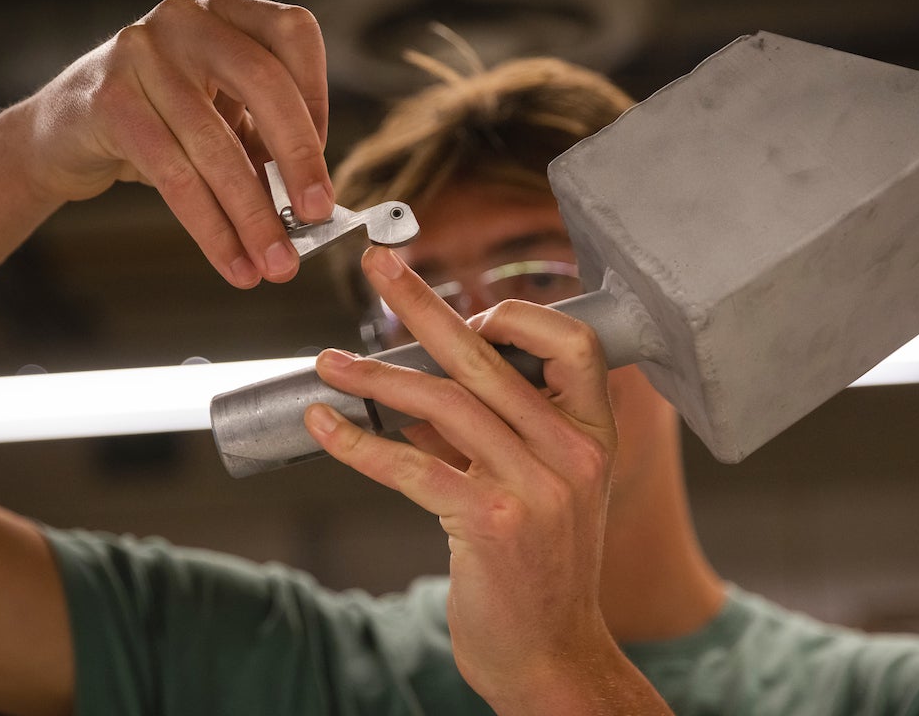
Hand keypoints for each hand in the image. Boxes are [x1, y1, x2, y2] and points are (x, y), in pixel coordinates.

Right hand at [19, 0, 331, 286]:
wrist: (62, 137)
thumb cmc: (159, 126)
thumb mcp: (222, 118)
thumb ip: (267, 142)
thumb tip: (317, 203)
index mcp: (226, 14)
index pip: (293, 34)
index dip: (318, 97)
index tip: (318, 157)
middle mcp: (186, 19)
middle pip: (264, 81)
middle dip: (298, 158)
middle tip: (317, 216)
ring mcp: (141, 52)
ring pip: (215, 142)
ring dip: (253, 215)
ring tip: (275, 263)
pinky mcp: (109, 100)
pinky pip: (174, 174)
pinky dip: (210, 227)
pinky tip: (231, 261)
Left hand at [305, 246, 626, 710]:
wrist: (554, 654)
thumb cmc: (545, 567)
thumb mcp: (551, 489)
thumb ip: (507, 432)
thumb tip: (429, 383)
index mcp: (593, 435)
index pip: (573, 342)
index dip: (517, 316)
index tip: (466, 315)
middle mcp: (572, 454)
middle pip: (485, 356)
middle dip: (422, 304)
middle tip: (378, 266)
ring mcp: (534, 488)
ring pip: (441, 404)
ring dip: (373, 377)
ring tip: (328, 362)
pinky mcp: (489, 524)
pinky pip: (410, 465)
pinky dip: (358, 442)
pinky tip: (325, 425)